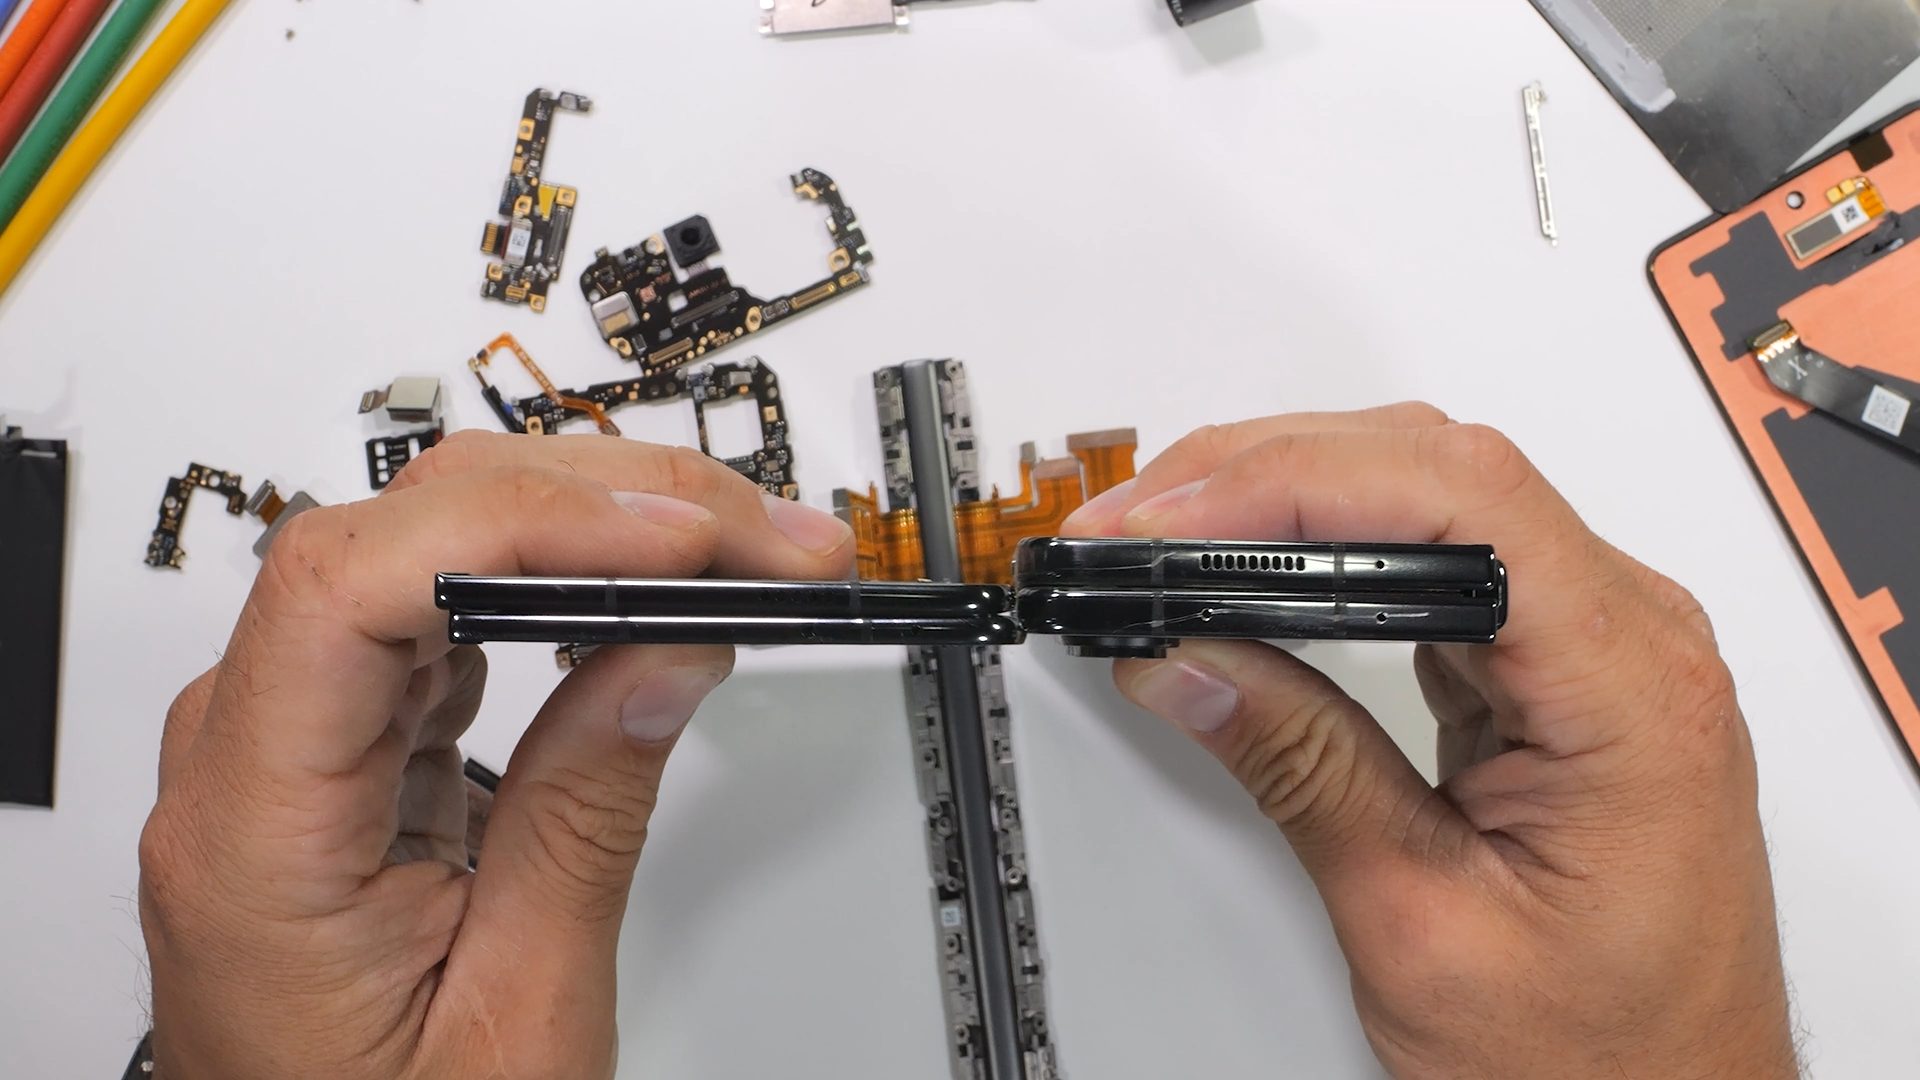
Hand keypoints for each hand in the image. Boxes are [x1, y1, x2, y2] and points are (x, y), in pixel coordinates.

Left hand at [139, 432, 854, 1078]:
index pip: (349, 587)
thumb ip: (586, 821)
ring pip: (441, 548)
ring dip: (607, 531)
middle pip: (408, 534)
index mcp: (255, 834)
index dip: (521, 528)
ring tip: (741, 555)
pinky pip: (452, 609)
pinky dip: (570, 582)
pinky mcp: (352, 737)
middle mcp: (251, 757)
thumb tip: (666, 652)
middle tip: (764, 541)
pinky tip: (651, 589)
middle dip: (606, 506)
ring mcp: (298, 736)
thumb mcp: (518, 1016)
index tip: (675, 545)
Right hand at [1063, 404, 1796, 1079]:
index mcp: (1629, 688)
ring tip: (1166, 534)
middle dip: (1263, 472)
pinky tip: (1249, 561)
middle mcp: (1628, 639)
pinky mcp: (1545, 665)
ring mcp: (1589, 643)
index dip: (1297, 482)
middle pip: (1436, 470)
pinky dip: (1322, 546)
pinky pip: (1431, 556)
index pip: (1460, 499)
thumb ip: (1303, 772)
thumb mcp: (1423, 921)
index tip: (1177, 520)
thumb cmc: (1608, 1051)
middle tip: (1133, 524)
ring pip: (1426, 494)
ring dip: (1284, 497)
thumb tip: (1193, 662)